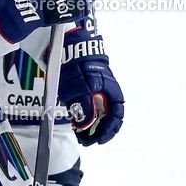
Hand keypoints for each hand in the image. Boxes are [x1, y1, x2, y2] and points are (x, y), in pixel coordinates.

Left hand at [59, 26, 123, 144]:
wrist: (68, 45)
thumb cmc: (80, 65)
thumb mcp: (82, 88)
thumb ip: (84, 108)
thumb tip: (84, 126)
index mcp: (112, 93)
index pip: (116, 117)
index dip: (108, 131)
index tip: (98, 140)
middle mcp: (106, 93)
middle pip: (106, 118)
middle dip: (97, 131)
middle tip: (85, 140)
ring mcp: (96, 91)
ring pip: (96, 113)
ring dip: (88, 125)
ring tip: (78, 133)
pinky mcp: (84, 88)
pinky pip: (86, 106)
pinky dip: (82, 115)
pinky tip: (74, 121)